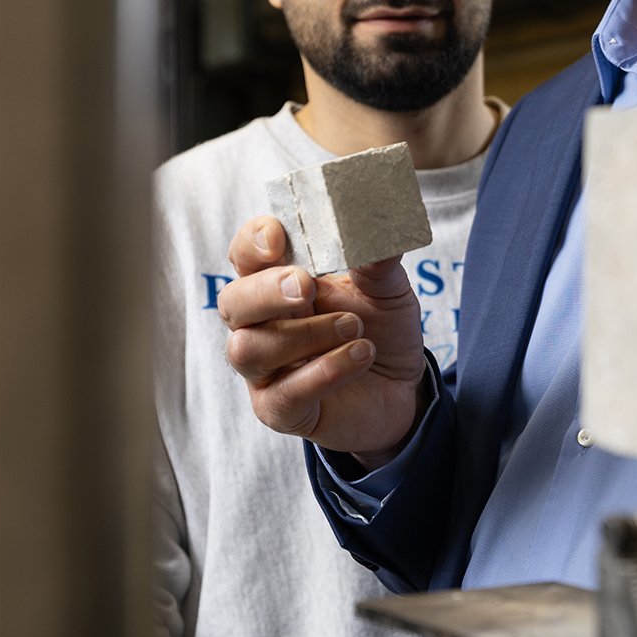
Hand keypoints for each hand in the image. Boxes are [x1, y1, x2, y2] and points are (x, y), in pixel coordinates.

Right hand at [219, 215, 426, 464]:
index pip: (246, 255)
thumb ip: (376, 261)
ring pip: (248, 348)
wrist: (404, 390)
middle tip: (306, 286)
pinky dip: (325, 370)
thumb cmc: (382, 330)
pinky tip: (360, 356)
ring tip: (355, 327)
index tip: (277, 237)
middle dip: (266, 291)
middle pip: (232, 302)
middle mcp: (262, 324)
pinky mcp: (280, 409)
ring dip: (305, 334)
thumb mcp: (387, 289)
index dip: (252, 242)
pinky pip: (284, 393)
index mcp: (280, 283)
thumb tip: (374, 227)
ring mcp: (265, 370)